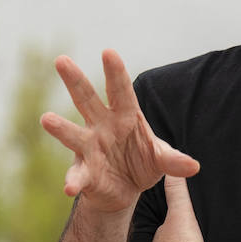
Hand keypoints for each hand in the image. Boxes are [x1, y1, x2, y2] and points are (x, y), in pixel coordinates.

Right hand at [40, 49, 199, 214]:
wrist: (125, 188)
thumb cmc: (142, 161)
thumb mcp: (161, 159)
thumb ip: (174, 160)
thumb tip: (193, 166)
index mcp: (124, 114)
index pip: (120, 90)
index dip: (115, 72)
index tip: (108, 52)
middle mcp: (101, 125)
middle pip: (86, 99)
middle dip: (74, 80)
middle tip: (61, 60)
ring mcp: (89, 147)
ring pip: (73, 134)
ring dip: (60, 128)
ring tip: (46, 119)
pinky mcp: (84, 172)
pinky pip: (78, 175)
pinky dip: (74, 181)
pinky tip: (70, 188)